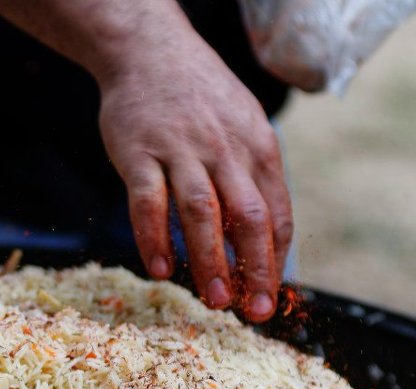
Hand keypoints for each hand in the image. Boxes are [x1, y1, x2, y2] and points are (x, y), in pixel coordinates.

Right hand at [96, 26, 292, 321]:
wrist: (147, 50)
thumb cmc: (197, 99)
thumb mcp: (241, 127)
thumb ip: (250, 180)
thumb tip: (258, 243)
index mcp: (258, 147)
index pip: (276, 215)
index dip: (275, 262)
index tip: (270, 299)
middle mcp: (225, 149)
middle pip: (248, 218)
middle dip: (254, 270)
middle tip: (253, 312)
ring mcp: (181, 150)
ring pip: (202, 214)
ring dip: (209, 261)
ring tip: (214, 300)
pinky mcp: (139, 153)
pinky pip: (148, 204)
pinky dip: (155, 239)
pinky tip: (160, 270)